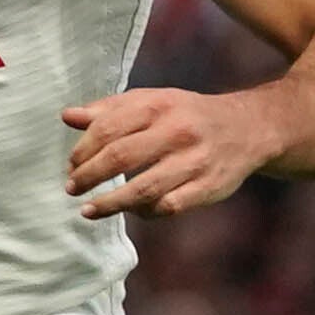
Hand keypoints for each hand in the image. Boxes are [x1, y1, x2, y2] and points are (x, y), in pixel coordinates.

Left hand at [65, 86, 278, 220]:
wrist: (247, 128)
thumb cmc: (186, 115)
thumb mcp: (152, 101)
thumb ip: (110, 109)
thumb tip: (67, 117)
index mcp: (158, 105)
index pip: (108, 128)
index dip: (83, 150)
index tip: (70, 165)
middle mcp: (177, 131)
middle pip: (121, 156)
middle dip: (90, 176)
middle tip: (71, 188)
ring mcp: (194, 161)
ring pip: (143, 189)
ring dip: (110, 203)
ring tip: (88, 210)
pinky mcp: (208, 187)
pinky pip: (168, 207)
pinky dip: (144, 212)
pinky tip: (130, 211)